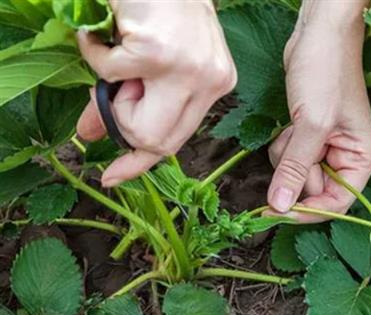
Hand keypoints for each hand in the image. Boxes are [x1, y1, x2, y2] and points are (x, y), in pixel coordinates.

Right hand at [77, 0, 236, 186]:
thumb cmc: (159, 8)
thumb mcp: (154, 61)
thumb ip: (131, 100)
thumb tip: (91, 134)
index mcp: (215, 84)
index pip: (180, 139)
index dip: (143, 162)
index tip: (113, 176)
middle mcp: (210, 81)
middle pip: (159, 142)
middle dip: (125, 127)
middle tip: (116, 91)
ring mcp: (187, 69)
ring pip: (136, 123)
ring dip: (112, 93)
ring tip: (120, 56)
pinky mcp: (159, 54)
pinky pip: (109, 75)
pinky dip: (95, 53)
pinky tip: (107, 33)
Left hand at [267, 1, 370, 222]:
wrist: (317, 34)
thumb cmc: (326, 72)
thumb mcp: (311, 125)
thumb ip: (295, 169)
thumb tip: (279, 208)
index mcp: (362, 159)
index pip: (336, 204)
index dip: (307, 212)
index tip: (277, 212)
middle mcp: (347, 157)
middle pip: (313, 190)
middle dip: (295, 170)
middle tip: (294, 142)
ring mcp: (327, 147)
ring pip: (297, 174)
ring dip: (286, 156)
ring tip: (293, 127)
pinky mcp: (310, 136)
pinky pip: (290, 157)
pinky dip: (284, 145)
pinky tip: (289, 123)